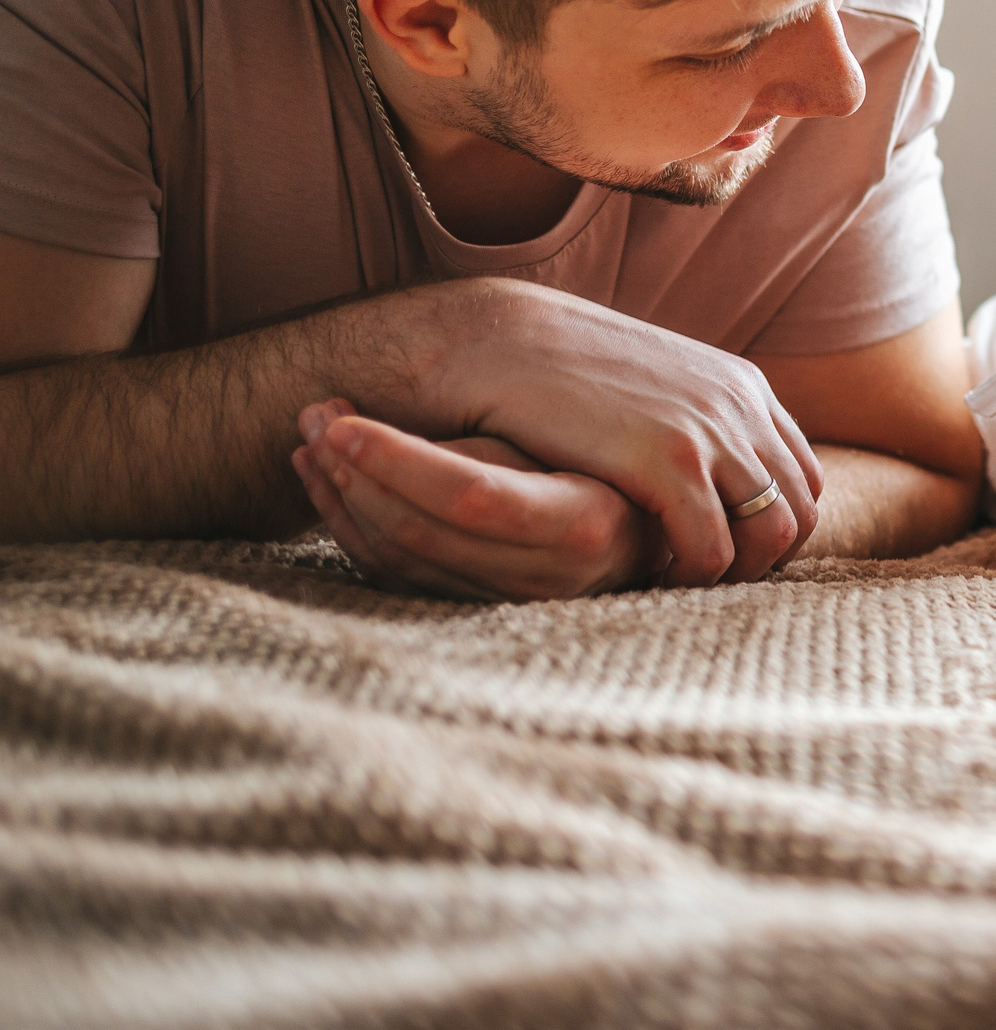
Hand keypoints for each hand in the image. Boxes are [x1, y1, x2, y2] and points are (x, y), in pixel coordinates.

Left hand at [291, 401, 658, 601]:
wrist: (648, 538)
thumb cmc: (608, 472)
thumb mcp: (565, 448)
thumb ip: (484, 447)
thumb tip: (366, 433)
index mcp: (582, 525)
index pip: (471, 496)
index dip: (397, 459)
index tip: (342, 420)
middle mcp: (547, 579)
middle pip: (421, 532)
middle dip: (354, 471)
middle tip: (316, 414)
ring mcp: (507, 606)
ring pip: (398, 559)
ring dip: (341, 496)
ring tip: (313, 438)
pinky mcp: (474, 614)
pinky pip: (396, 578)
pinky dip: (351, 528)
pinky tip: (329, 482)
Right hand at [408, 279, 819, 586]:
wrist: (494, 339)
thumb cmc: (554, 369)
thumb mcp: (647, 384)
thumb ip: (685, 419)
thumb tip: (696, 467)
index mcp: (741, 388)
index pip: (801, 476)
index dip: (773, 526)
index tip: (728, 555)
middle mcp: (741, 407)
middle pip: (799, 509)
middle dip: (763, 560)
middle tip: (708, 585)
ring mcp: (712, 432)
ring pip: (771, 534)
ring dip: (734, 575)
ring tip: (683, 587)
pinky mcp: (671, 462)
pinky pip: (712, 549)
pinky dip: (692, 579)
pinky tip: (652, 581)